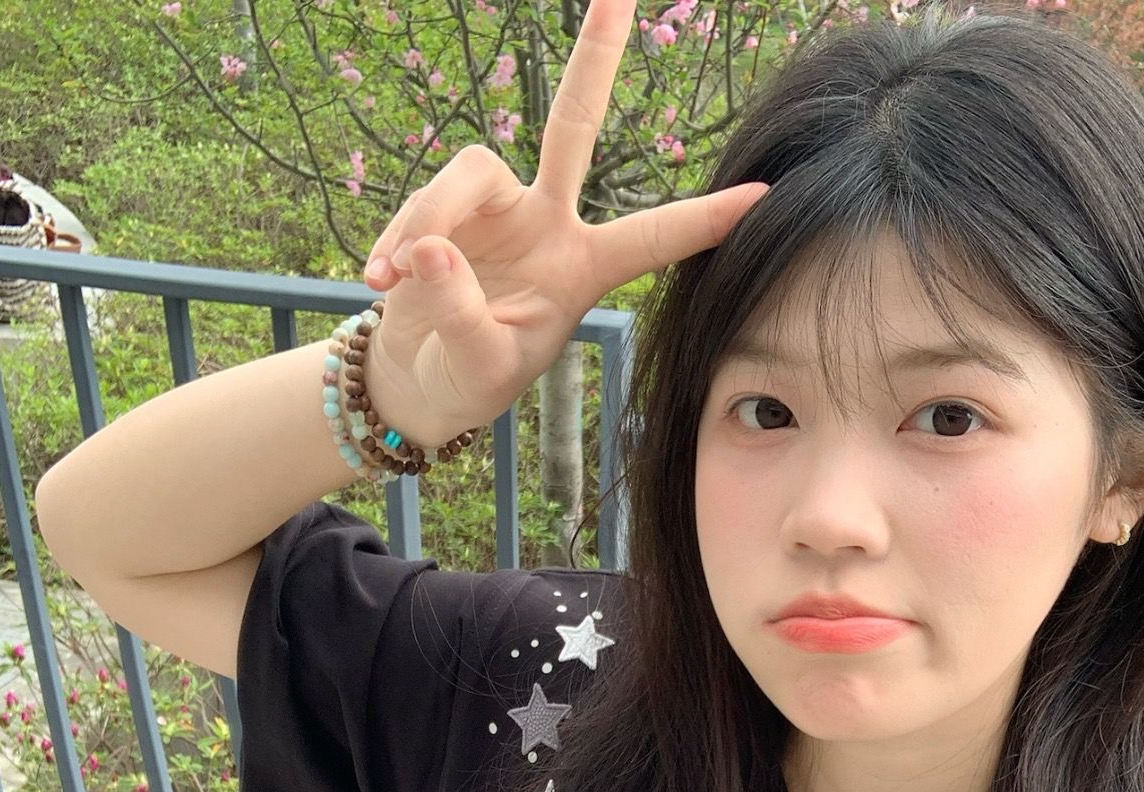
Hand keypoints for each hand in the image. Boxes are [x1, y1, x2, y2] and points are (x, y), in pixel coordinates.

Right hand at [358, 0, 768, 444]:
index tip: (762, 197)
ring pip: (468, 172)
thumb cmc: (464, 379)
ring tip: (397, 280)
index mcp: (581, 269)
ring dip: (428, 220)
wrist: (413, 378)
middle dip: (594, 60)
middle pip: (573, 126)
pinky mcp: (446, 204)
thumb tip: (430, 247)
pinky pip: (421, 200)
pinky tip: (381, 281)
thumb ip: (459, 312)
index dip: (701, 219)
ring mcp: (497, 207)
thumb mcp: (475, 365)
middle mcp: (547, 222)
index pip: (650, 240)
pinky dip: (396, 242)